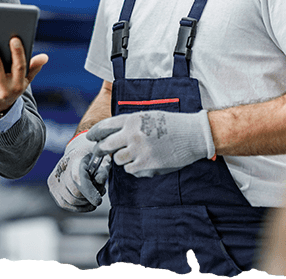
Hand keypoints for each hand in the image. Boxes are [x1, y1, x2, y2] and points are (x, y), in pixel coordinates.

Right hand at [47, 132, 110, 211]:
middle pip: (75, 194)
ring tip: (93, 196)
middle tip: (100, 193)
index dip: (89, 193)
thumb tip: (99, 181)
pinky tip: (85, 202)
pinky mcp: (52, 188)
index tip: (98, 200)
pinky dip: (77, 206)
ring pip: (70, 201)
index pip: (78, 180)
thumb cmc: (92, 159)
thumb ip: (103, 172)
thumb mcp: (102, 161)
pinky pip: (64, 204)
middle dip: (89, 198)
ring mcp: (54, 179)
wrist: (77, 154)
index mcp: (75, 160)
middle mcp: (61, 169)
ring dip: (84, 204)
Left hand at [87, 110, 215, 177]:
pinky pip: (130, 169)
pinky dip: (134, 167)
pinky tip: (144, 161)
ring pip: (117, 159)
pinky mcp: (147, 165)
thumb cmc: (172, 125)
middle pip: (105, 145)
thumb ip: (129, 124)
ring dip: (122, 158)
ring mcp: (139, 151)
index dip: (95, 133)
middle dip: (100, 149)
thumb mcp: (148, 116)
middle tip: (100, 152)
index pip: (105, 127)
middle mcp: (132, 135)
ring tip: (135, 154)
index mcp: (132, 120)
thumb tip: (111, 135)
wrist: (193, 135)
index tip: (91, 138)